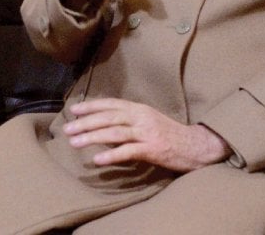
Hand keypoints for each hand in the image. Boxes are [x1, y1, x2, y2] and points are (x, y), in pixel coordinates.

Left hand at [63, 98, 230, 172]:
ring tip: (75, 143)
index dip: (91, 106)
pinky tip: (98, 160)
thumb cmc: (170, 134)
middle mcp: (141, 117)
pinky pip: (128, 151)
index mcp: (139, 108)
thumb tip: (105, 125)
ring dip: (92, 137)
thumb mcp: (148, 120)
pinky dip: (111, 155)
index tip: (73, 110)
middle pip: (108, 117)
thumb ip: (129, 120)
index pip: (110, 104)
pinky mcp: (152, 148)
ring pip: (114, 132)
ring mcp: (146, 132)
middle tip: (67, 129)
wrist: (197, 145)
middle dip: (85, 122)